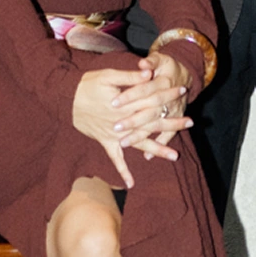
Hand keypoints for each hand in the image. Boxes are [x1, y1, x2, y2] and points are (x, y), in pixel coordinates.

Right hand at [72, 62, 190, 187]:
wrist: (65, 99)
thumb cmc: (86, 85)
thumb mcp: (107, 75)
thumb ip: (130, 76)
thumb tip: (149, 73)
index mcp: (126, 104)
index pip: (152, 100)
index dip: (167, 94)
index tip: (182, 90)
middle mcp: (123, 122)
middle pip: (151, 124)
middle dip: (171, 123)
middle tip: (190, 123)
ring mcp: (115, 134)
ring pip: (140, 144)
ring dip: (157, 149)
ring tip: (174, 156)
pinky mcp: (106, 141)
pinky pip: (115, 158)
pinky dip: (123, 170)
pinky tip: (132, 183)